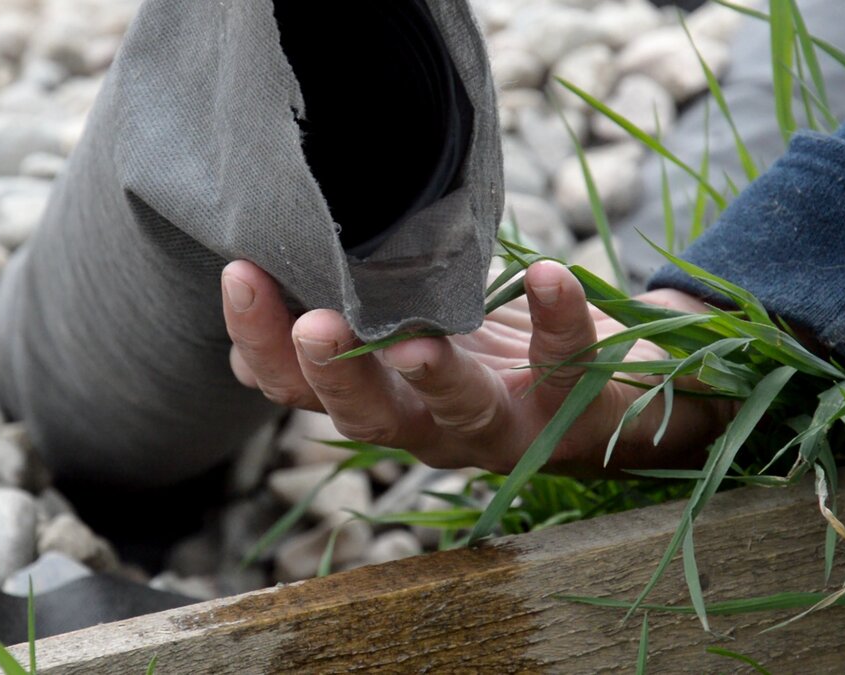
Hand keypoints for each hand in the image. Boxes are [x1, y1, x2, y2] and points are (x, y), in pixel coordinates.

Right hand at [222, 259, 734, 476]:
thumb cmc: (493, 349)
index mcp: (382, 400)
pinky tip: (548, 273)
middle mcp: (431, 426)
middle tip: (312, 326)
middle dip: (334, 375)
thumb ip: (356, 305)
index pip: (301, 389)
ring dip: (433, 378)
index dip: (261, 344)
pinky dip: (556, 322)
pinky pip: (566, 366)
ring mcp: (504, 424)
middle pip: (367, 419)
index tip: (240, 274)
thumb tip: (276, 248)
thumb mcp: (413, 326)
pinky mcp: (573, 405)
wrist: (605, 396)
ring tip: (414, 342)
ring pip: (458, 415)